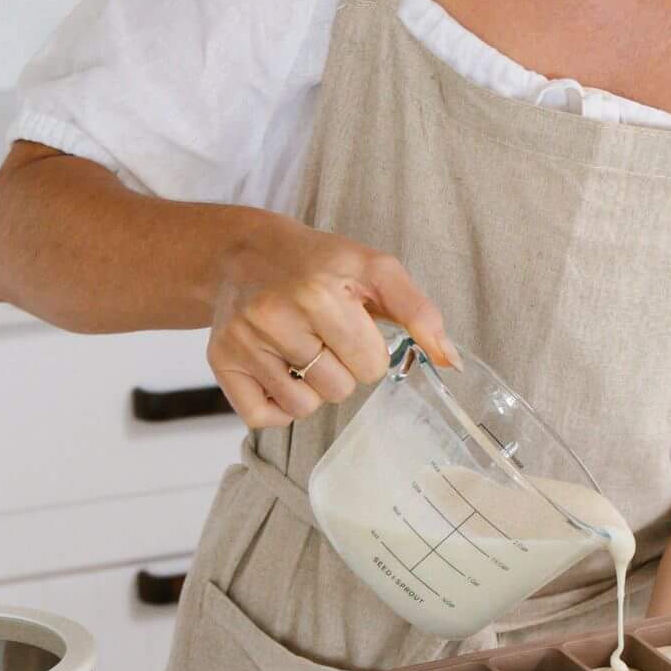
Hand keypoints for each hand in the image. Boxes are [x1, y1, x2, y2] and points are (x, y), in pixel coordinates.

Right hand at [207, 214, 457, 429]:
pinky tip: (277, 371)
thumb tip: (450, 360)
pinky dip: (277, 406)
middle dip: (341, 369)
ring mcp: (243, 340)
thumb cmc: (319, 264)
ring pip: (303, 407)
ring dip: (311, 387)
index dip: (369, 351)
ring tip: (301, 351)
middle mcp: (274, 315)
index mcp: (319, 292)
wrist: (245, 252)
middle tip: (324, 336)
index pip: (371, 366)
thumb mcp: (375, 270)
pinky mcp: (220, 361)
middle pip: (338, 390)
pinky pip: (263, 418)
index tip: (352, 326)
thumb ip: (418, 312)